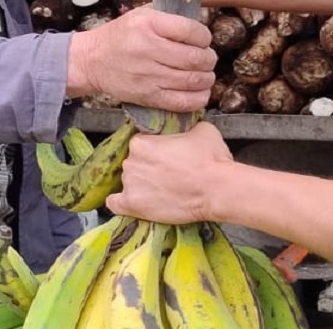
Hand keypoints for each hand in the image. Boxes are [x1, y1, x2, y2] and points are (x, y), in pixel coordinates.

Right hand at [67, 5, 216, 111]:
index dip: (205, 36)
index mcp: (149, 24)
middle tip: (207, 58)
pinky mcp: (147, 96)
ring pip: (193, 80)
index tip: (203, 39)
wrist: (93, 60)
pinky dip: (199, 98)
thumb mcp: (142, 15)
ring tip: (205, 74)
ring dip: (207, 78)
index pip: (191, 30)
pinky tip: (200, 91)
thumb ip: (169, 17)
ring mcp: (148, 76)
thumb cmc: (121, 35)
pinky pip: (182, 101)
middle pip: (195, 58)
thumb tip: (201, 23)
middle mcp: (148, 49)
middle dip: (208, 59)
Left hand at [106, 122, 233, 222]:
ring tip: (160, 192)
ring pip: (128, 183)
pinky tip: (133, 202)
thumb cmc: (211, 159)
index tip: (164, 158)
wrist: (218, 189)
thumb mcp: (200, 129)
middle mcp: (130, 161)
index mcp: (140, 142)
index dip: (153, 151)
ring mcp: (130, 184)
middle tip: (166, 175)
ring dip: (140, 186)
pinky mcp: (133, 205)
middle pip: (133, 164)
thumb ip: (184, 128)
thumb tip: (187, 130)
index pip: (139, 145)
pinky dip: (121, 203)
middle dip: (147, 168)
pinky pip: (114, 204)